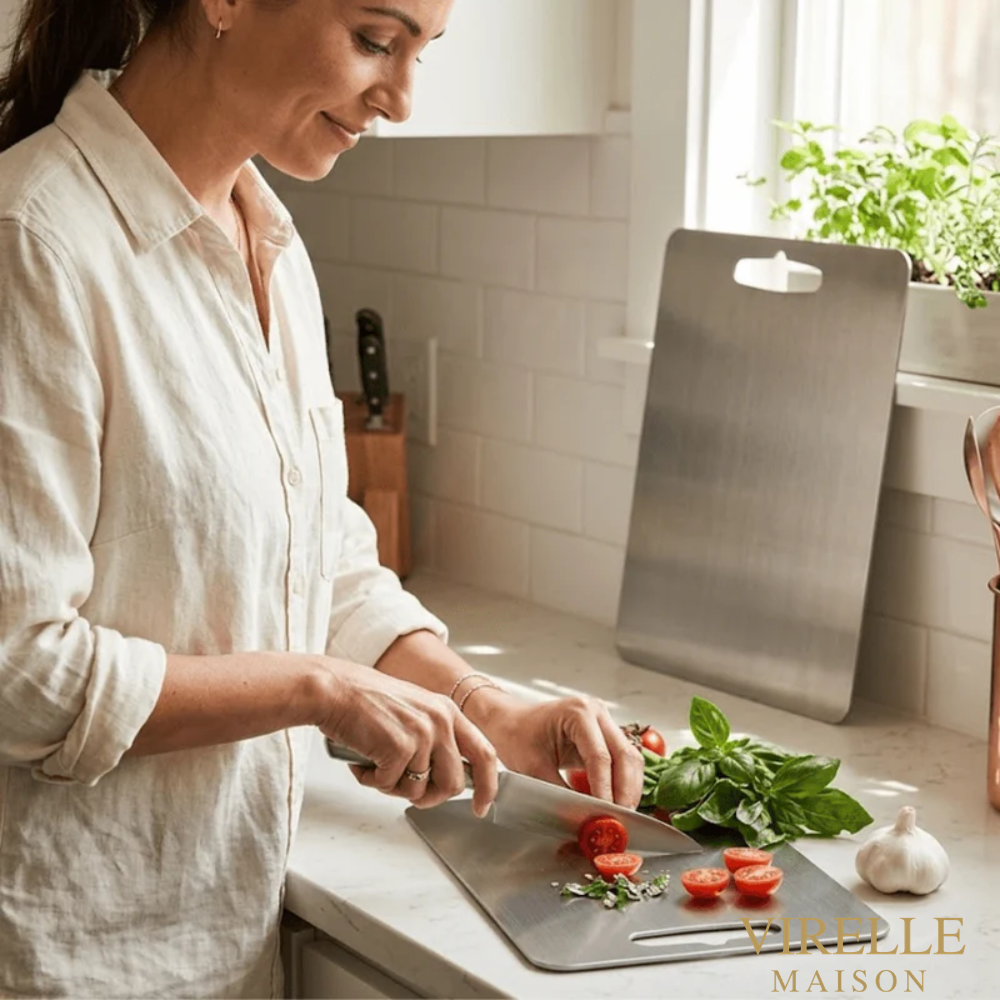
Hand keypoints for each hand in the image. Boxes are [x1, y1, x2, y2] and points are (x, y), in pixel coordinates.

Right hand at [316, 659, 498, 816]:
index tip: (482, 805)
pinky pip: (391, 786)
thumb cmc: (366, 701)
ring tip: (376, 765)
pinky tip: (363, 761)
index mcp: (448, 711)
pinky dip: (373, 781)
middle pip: (454, 784)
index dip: (488, 786)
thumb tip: (445, 776)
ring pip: (419, 790)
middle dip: (429, 797)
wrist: (335, 689)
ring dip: (394, 787)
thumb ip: (435, 737)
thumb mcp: (414, 710)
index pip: (485, 754)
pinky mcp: (399, 748)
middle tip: (404, 788)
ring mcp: (422, 735)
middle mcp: (440, 721)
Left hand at [465, 691, 644, 809]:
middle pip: (624, 756)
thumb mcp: (532, 767)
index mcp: (578, 713)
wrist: (508, 720)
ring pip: (630, 758)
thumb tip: (582, 819)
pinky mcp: (605, 733)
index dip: (605, 789)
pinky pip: (623, 759)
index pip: (600, 757)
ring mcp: (603, 721)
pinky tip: (617, 802)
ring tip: (621, 816)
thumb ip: (559, 793)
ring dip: (629, 788)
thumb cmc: (516, 735)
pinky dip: (623, 782)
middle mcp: (596, 712)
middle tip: (621, 821)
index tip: (606, 815)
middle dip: (625, 791)